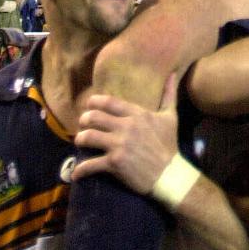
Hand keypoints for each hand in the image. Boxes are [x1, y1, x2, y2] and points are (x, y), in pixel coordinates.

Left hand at [73, 74, 179, 192]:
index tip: (89, 105)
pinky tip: (76, 173)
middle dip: (84, 119)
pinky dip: (80, 170)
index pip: (109, 102)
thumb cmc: (169, 145)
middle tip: (83, 124)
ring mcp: (119, 145)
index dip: (94, 101)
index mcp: (137, 114)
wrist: (170, 175)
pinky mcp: (115, 163)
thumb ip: (169, 94)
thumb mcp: (170, 117)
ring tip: (79, 141)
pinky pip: (91, 164)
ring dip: (80, 139)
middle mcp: (126, 127)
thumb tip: (172, 74)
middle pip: (94, 117)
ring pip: (89, 137)